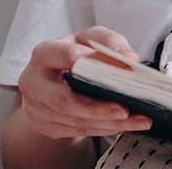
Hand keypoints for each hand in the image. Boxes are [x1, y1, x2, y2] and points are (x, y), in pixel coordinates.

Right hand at [16, 25, 153, 139]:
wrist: (47, 80)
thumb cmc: (69, 57)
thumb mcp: (86, 40)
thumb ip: (108, 41)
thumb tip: (128, 57)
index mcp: (44, 54)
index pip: (68, 56)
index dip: (95, 62)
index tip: (120, 69)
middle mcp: (34, 81)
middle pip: (65, 100)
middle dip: (98, 108)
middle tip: (125, 110)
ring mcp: (36, 107)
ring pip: (75, 121)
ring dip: (108, 123)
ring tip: (136, 120)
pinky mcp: (44, 126)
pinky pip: (77, 131)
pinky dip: (103, 129)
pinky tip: (122, 125)